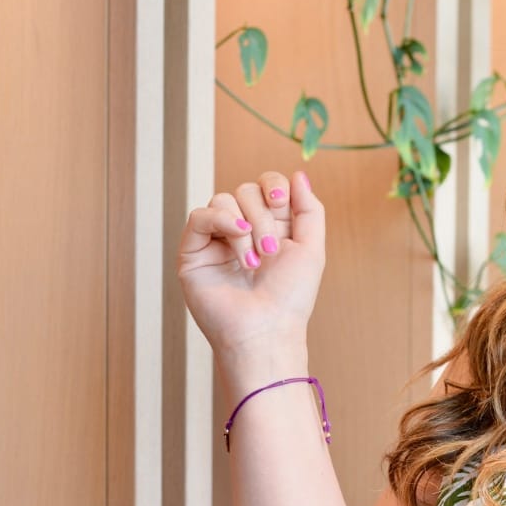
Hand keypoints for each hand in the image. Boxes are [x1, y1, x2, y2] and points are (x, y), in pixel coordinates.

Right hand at [176, 168, 324, 359]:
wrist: (266, 330)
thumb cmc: (290, 298)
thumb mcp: (312, 249)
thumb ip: (309, 209)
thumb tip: (298, 174)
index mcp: (270, 227)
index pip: (266, 185)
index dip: (274, 186)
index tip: (281, 202)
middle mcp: (243, 230)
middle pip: (246, 190)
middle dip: (263, 217)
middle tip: (272, 251)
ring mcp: (217, 240)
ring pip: (224, 200)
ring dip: (246, 226)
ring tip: (255, 261)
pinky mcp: (194, 252)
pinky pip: (200, 216)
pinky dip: (221, 220)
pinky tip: (237, 238)